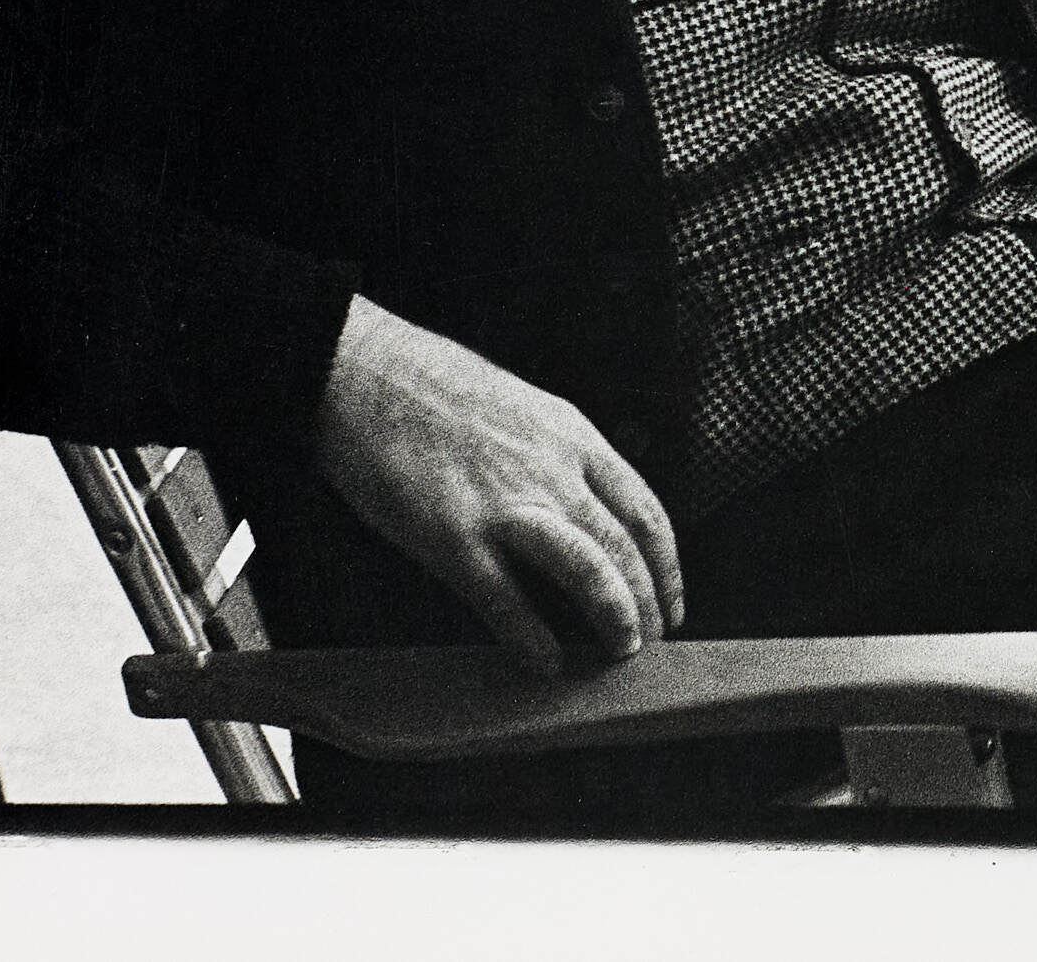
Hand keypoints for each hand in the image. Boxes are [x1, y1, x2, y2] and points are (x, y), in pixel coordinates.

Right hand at [312, 295, 684, 673]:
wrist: (365, 374)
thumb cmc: (436, 388)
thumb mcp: (524, 407)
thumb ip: (557, 455)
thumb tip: (581, 505)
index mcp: (572, 436)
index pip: (644, 509)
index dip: (666, 564)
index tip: (671, 599)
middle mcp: (551, 469)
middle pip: (626, 546)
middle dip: (648, 600)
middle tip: (651, 638)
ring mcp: (505, 504)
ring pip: (587, 569)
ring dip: (613, 615)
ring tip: (620, 650)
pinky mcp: (453, 536)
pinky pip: (506, 599)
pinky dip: (533, 637)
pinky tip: (545, 662)